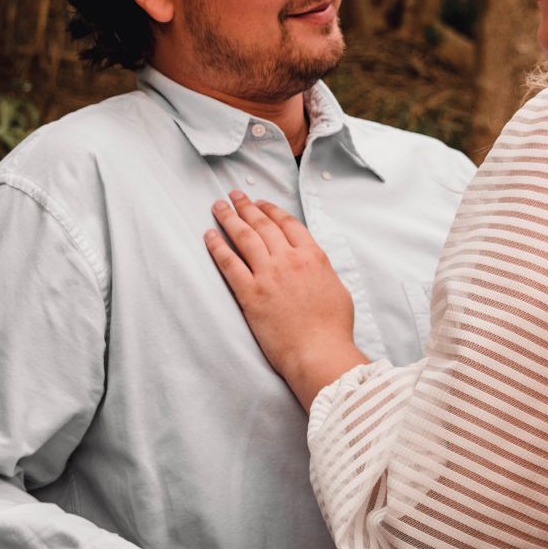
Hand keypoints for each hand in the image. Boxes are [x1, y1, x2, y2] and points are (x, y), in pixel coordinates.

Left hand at [206, 192, 367, 410]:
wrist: (319, 352)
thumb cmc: (333, 328)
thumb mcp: (337, 289)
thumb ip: (322, 271)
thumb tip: (313, 264)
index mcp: (313, 256)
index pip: (288, 223)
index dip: (271, 210)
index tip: (260, 203)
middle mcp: (289, 259)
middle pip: (263, 225)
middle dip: (246, 207)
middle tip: (234, 196)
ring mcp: (268, 275)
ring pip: (245, 237)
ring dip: (230, 218)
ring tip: (218, 206)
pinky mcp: (250, 294)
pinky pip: (229, 263)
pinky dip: (218, 247)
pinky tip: (209, 235)